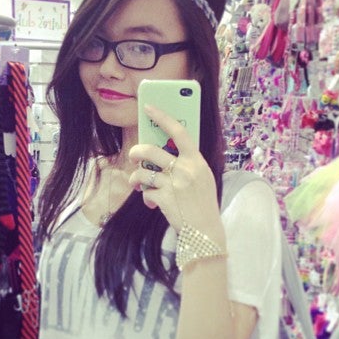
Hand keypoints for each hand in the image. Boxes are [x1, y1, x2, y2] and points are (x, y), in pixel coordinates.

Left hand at [128, 104, 219, 233]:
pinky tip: (153, 203)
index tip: (148, 107)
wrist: (205, 232)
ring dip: (135, 178)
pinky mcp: (164, 199)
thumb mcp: (203, 179)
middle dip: (137, 152)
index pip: (179, 131)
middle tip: (133, 156)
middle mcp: (185, 169)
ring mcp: (174, 184)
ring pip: (143, 172)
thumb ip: (188, 164)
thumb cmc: (203, 204)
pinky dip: (147, 198)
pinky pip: (146, 192)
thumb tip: (165, 153)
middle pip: (151, 151)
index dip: (162, 117)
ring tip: (136, 183)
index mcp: (197, 161)